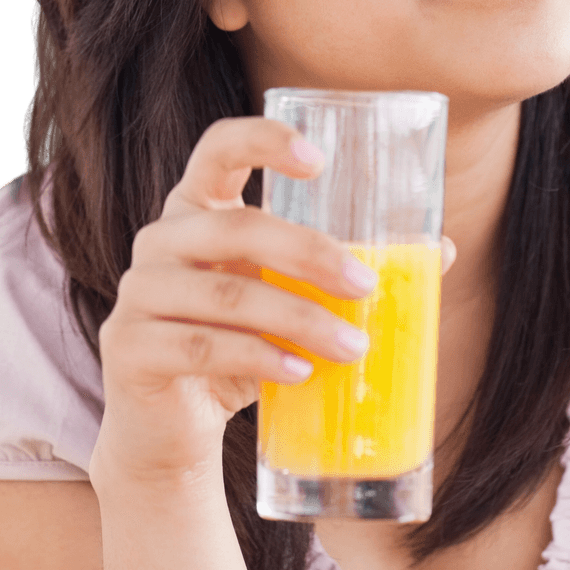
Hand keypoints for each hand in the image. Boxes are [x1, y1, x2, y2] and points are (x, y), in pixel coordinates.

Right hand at [89, 116, 455, 488]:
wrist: (172, 429)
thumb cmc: (238, 347)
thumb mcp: (287, 299)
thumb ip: (343, 271)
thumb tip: (440, 251)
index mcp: (198, 208)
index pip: (218, 148)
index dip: (263, 141)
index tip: (319, 158)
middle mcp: (161, 239)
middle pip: (236, 226)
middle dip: (310, 253)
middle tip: (366, 284)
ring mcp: (138, 293)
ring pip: (226, 293)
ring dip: (299, 318)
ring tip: (354, 345)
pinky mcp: (129, 348)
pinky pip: (201, 346)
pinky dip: (259, 358)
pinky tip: (300, 372)